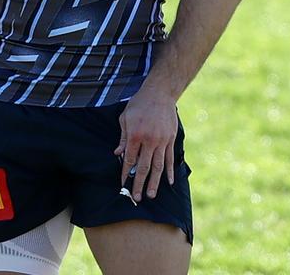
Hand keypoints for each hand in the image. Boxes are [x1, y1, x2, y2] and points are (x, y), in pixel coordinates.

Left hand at [114, 86, 178, 201]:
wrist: (160, 93)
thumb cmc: (139, 104)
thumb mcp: (125, 118)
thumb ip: (123, 138)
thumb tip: (118, 154)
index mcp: (136, 135)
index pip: (129, 159)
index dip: (125, 173)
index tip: (122, 184)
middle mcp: (149, 140)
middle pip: (144, 166)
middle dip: (139, 183)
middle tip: (137, 197)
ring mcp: (162, 140)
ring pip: (158, 166)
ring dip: (155, 182)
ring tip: (151, 195)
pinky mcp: (170, 139)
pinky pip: (169, 158)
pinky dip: (169, 171)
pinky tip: (168, 182)